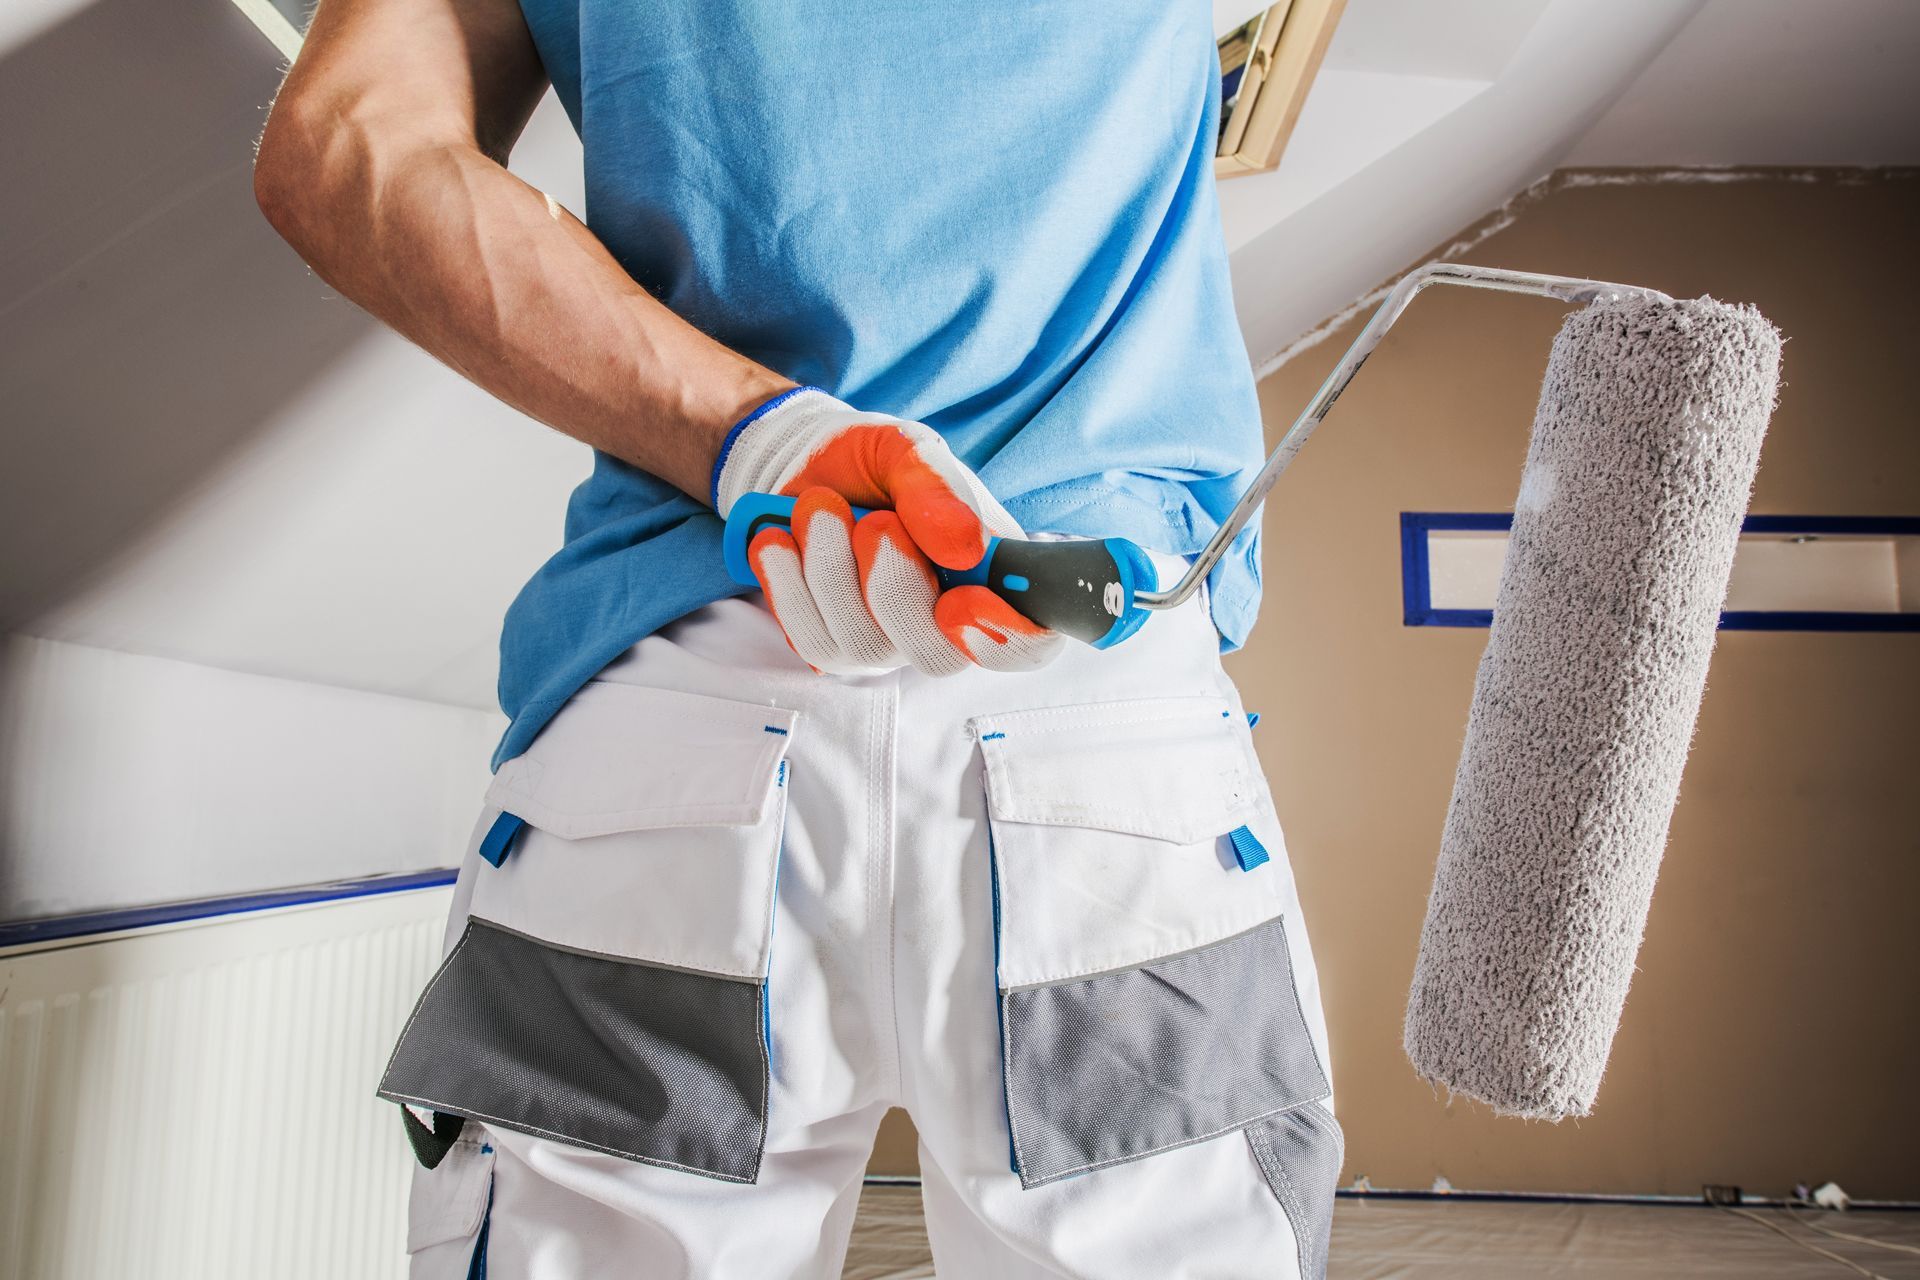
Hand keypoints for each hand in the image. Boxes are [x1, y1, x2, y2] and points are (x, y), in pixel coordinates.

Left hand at [712, 388, 1061, 675]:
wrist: (801, 465)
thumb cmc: (873, 461)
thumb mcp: (909, 449)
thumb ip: (939, 488)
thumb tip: (969, 545)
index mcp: (991, 579)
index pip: (1030, 646)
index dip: (1007, 639)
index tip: (961, 601)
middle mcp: (944, 625)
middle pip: (939, 657)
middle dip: (898, 589)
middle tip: (876, 523)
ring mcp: (886, 643)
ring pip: (867, 647)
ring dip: (834, 570)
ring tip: (819, 507)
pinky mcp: (830, 645)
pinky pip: (812, 640)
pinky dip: (790, 582)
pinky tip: (780, 539)